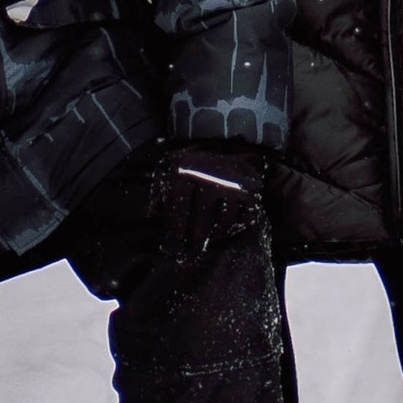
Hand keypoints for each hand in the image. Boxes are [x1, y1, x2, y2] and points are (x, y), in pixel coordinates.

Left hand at [159, 141, 268, 270]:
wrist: (228, 143)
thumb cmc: (193, 163)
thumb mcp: (172, 169)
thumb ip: (161, 192)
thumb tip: (152, 216)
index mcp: (186, 171)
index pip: (178, 211)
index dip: (173, 235)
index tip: (170, 251)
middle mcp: (208, 177)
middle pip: (200, 223)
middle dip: (193, 246)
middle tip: (189, 259)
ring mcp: (231, 184)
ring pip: (222, 223)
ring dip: (213, 237)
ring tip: (206, 243)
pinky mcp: (250, 190)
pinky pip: (243, 218)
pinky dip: (235, 227)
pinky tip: (225, 231)